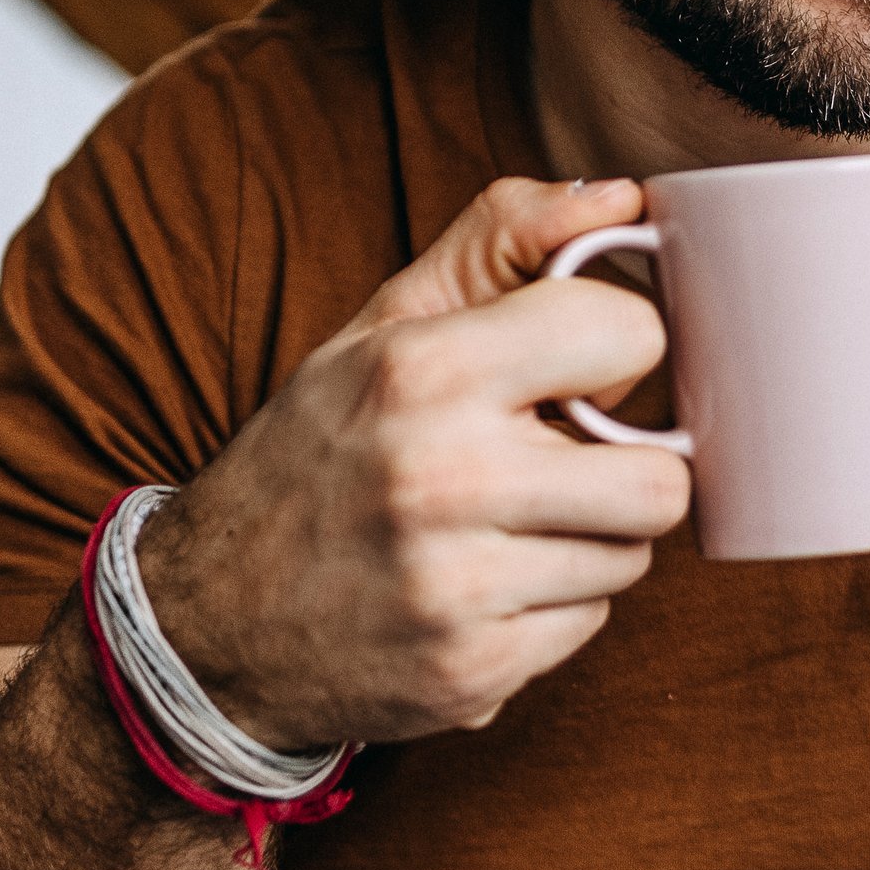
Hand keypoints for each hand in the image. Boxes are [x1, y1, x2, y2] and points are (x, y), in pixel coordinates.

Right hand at [138, 178, 693, 746]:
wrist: (208, 618)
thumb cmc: (320, 448)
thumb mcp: (387, 321)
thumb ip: (506, 237)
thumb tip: (628, 198)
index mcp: (424, 372)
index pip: (629, 334)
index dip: (617, 348)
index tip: (578, 365)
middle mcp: (443, 480)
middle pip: (661, 478)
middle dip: (624, 466)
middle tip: (559, 459)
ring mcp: (457, 588)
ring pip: (634, 555)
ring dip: (591, 538)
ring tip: (511, 522)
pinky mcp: (472, 671)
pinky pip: (590, 622)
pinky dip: (554, 604)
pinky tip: (485, 582)